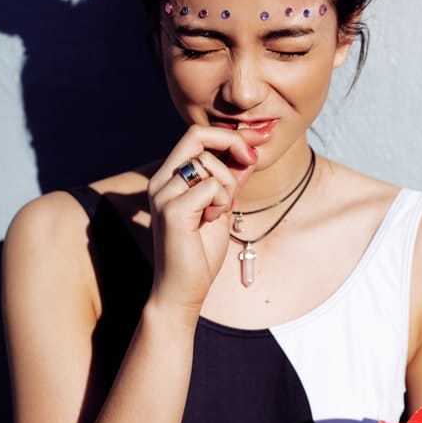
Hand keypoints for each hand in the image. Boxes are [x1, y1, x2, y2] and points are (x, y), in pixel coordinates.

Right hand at [146, 124, 268, 321]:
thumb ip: (232, 178)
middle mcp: (161, 181)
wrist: (184, 289)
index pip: (197, 136)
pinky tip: (210, 221)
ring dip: (227, 186)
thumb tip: (250, 150)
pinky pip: (211, 186)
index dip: (231, 133)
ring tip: (218, 211)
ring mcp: (163, 193)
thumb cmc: (200, 252)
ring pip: (209, 164)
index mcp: (169, 177)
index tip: (260, 138)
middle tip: (251, 160)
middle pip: (197, 135)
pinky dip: (221, 202)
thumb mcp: (222, 206)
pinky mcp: (172, 209)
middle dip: (232, 142)